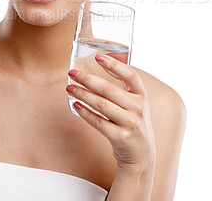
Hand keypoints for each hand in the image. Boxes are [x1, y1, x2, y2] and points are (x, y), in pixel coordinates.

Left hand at [66, 54, 155, 172]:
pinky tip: (75, 105)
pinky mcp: (120, 138)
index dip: (114, 65)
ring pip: (101, 105)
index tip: (98, 57)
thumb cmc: (133, 120)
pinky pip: (98, 122)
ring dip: (82, 94)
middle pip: (109, 89)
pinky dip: (85, 113)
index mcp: (142, 95)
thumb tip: (102, 59)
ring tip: (69, 88)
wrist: (142, 153)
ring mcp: (130, 124)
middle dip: (87, 79)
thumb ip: (122, 84)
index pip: (130, 75)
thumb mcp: (135, 101)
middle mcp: (138, 108)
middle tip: (72, 73)